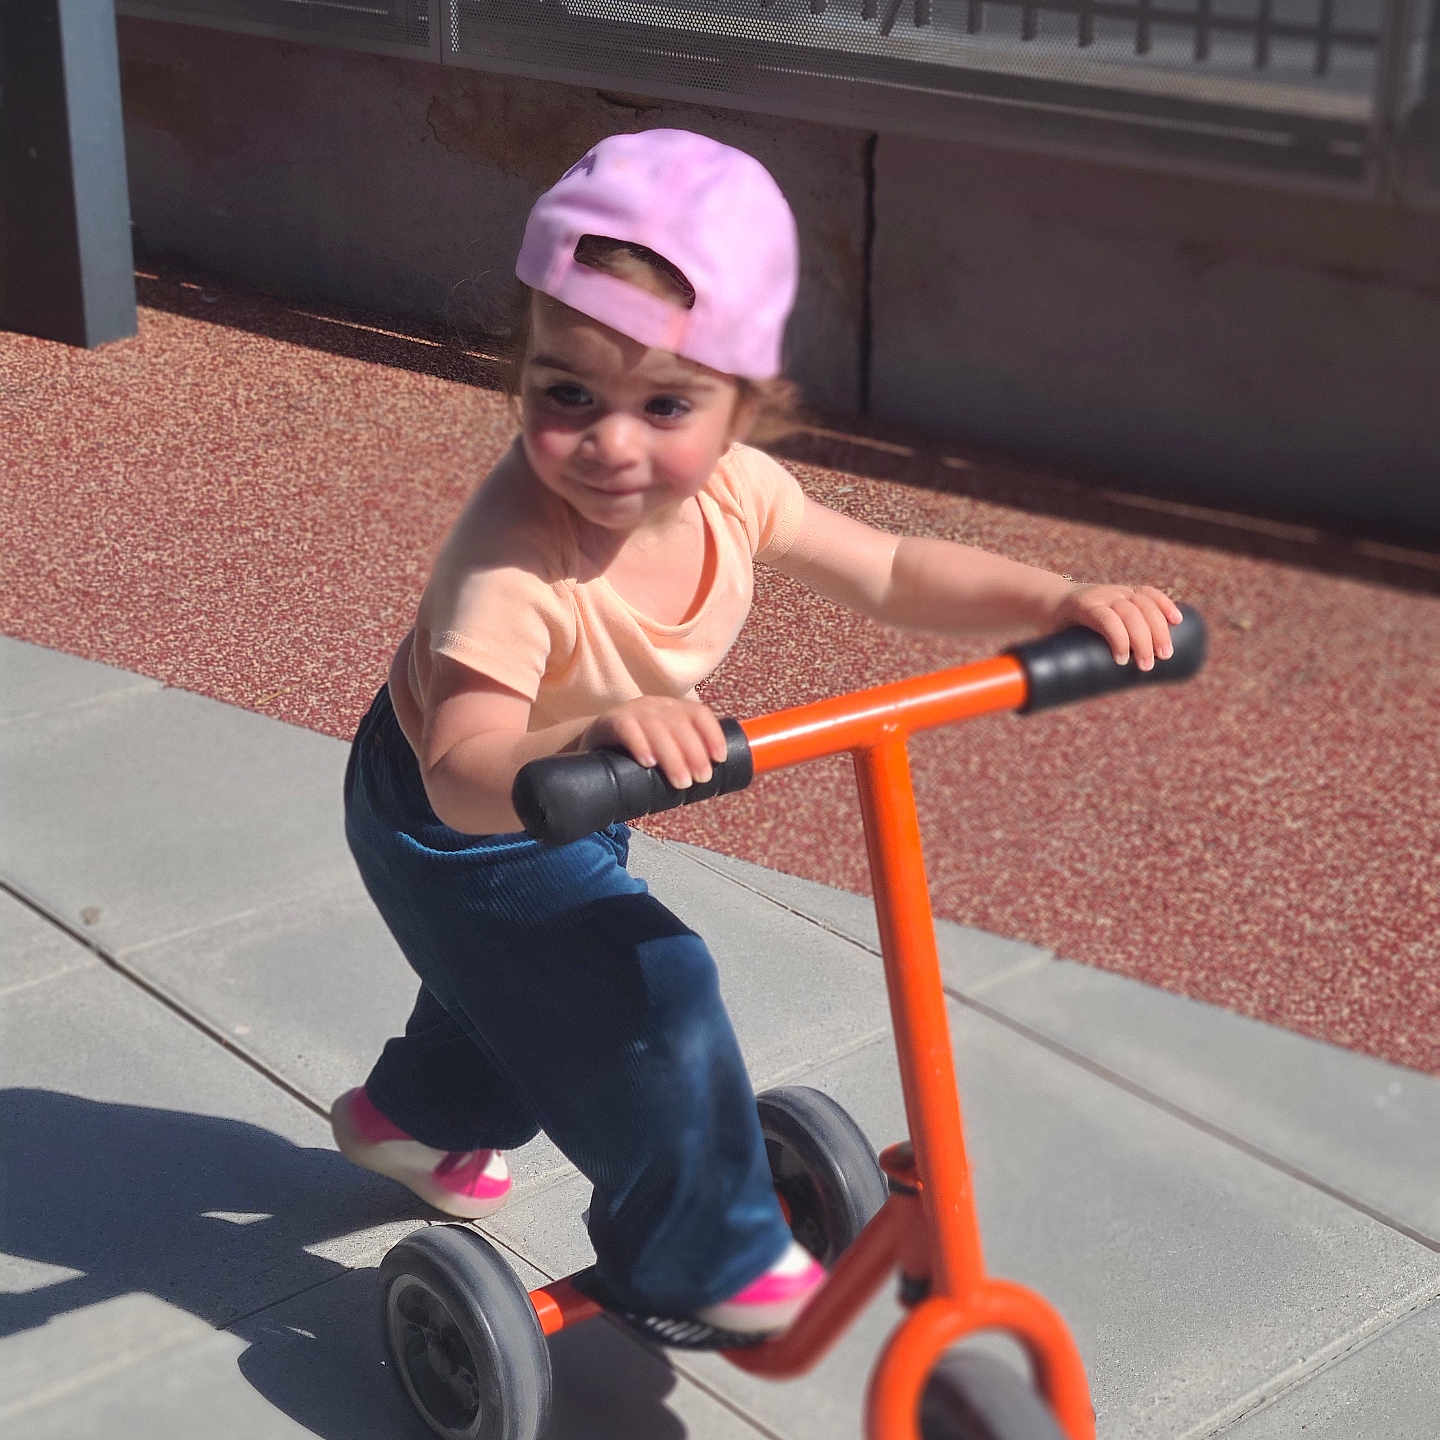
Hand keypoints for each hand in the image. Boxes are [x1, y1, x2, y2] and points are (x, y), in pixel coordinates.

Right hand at [581, 697, 728, 788]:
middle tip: (701, 779)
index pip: (699, 714)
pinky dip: (640, 745)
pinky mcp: (610, 721)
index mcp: (673, 710)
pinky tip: (647, 762)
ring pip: (657, 728)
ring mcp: (632, 711)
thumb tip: (711, 787)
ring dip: (673, 756)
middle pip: (680, 724)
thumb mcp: (663, 750)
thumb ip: (683, 761)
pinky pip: (626, 729)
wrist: (592, 746)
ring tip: (681, 782)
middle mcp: (655, 706)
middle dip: (694, 753)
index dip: (712, 734)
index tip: (720, 759)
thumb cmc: (636, 754)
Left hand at [1050, 583, 1182, 670]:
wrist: (1054, 600)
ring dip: (1159, 628)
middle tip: (1147, 667)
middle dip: (1142, 640)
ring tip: (1165, 654)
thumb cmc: (1056, 630)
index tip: (1122, 662)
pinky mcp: (1128, 591)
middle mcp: (1102, 595)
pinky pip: (1150, 594)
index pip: (1106, 618)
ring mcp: (1117, 591)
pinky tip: (1177, 620)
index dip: (1118, 638)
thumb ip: (1064, 665)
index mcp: (1083, 606)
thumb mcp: (1055, 643)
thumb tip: (1073, 699)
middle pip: (1130, 612)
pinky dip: (1165, 605)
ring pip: (1144, 603)